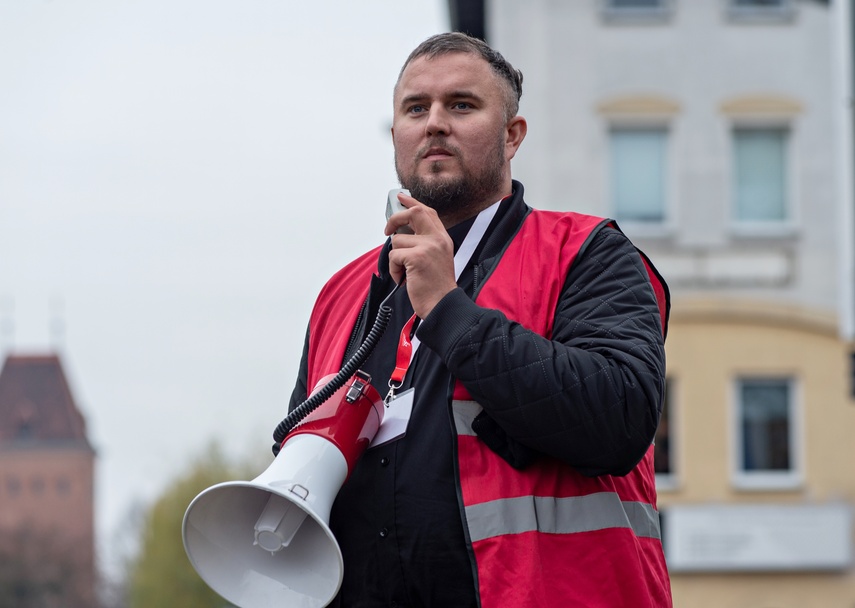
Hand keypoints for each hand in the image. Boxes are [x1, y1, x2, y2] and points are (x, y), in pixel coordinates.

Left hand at [384, 192, 456, 318]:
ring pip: (397, 241)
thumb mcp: (436, 259)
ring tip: (405, 272)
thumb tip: (399, 231)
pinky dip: (393, 270)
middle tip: (387, 230)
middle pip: (413, 213)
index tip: (400, 197)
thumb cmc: (436, 287)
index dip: (411, 203)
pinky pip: (393, 256)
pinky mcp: (417, 257)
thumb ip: (424, 243)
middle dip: (395, 218)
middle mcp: (438, 238)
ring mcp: (428, 246)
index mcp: (443, 238)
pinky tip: (404, 279)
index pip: (427, 211)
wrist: (443, 305)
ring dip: (395, 259)